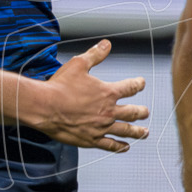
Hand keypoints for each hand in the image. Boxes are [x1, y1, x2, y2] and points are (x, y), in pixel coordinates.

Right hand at [34, 39, 148, 151]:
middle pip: (133, 112)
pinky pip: (110, 145)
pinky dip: (119, 147)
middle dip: (141, 112)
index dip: (138, 84)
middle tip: (146, 112)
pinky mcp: (91, 140)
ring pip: (126, 131)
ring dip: (137, 132)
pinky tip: (125, 147)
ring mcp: (101, 127)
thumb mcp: (78, 64)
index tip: (141, 84)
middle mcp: (108, 111)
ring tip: (144, 133)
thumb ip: (95, 55)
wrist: (45, 108)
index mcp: (108, 92)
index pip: (130, 87)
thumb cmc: (60, 86)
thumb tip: (107, 44)